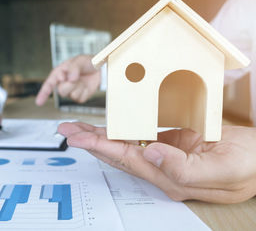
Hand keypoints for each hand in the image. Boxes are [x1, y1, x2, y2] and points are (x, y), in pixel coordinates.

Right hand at [35, 55, 100, 105]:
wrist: (100, 69)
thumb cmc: (87, 63)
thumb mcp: (79, 60)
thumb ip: (73, 68)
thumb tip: (69, 78)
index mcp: (59, 73)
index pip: (48, 84)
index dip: (43, 93)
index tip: (39, 102)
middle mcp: (63, 83)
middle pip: (61, 91)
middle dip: (70, 85)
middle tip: (76, 78)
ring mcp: (71, 91)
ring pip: (71, 95)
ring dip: (78, 87)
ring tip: (82, 79)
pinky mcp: (79, 97)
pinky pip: (79, 98)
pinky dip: (84, 92)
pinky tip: (86, 86)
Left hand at [58, 122, 255, 203]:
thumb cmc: (248, 168)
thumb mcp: (222, 172)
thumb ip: (184, 169)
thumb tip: (150, 153)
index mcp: (170, 177)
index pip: (126, 160)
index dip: (99, 147)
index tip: (77, 138)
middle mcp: (162, 167)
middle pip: (117, 153)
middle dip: (90, 141)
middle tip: (66, 130)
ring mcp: (165, 155)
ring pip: (125, 144)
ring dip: (100, 135)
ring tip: (77, 127)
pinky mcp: (172, 143)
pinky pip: (140, 135)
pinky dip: (121, 129)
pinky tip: (108, 125)